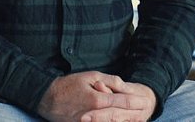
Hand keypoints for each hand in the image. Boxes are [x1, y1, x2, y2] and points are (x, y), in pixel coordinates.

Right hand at [37, 72, 152, 121]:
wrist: (48, 99)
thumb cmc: (69, 85)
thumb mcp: (90, 76)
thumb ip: (109, 81)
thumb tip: (124, 86)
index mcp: (97, 100)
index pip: (122, 102)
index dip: (135, 102)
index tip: (145, 101)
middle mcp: (94, 114)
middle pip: (120, 116)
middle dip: (134, 113)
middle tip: (145, 110)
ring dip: (125, 120)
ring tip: (137, 118)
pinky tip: (119, 120)